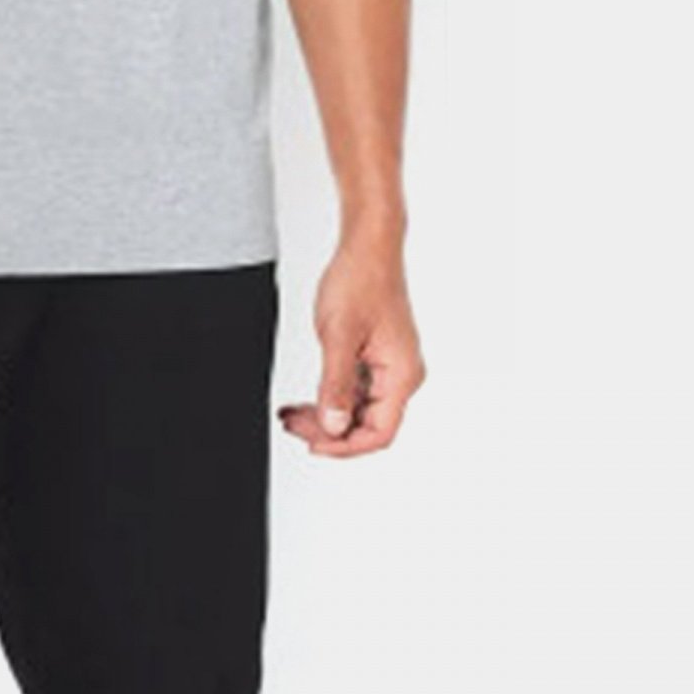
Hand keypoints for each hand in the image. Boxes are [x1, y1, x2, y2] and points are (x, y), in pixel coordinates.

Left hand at [276, 237, 424, 457]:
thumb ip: (335, 385)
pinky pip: (354, 390)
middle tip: (292, 425)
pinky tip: (304, 400)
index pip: (379, 432)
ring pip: (357, 409)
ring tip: (291, 414)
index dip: (345, 446)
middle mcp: (401, 375)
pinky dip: (329, 397)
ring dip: (325, 415)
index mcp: (402, 375)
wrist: (367, 247)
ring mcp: (389, 367)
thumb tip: (334, 426)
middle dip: (328, 430)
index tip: (314, 444)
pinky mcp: (376, 358)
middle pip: (366, 424)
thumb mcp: (339, 337)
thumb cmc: (361, 280)